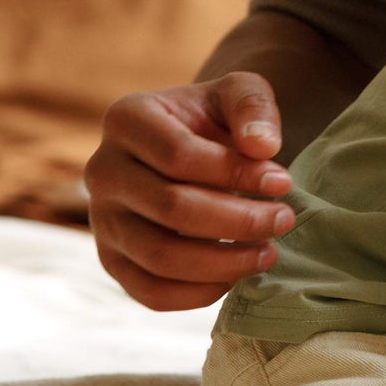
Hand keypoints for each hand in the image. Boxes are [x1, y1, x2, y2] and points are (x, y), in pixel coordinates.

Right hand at [85, 75, 297, 310]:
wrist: (191, 143)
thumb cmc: (215, 116)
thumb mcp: (238, 91)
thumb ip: (252, 107)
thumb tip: (263, 148)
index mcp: (127, 119)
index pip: (179, 155)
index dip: (236, 173)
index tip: (283, 183)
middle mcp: (103, 170)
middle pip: (172, 208)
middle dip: (238, 220)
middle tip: (284, 220)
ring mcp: (101, 219)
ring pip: (159, 256)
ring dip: (223, 262)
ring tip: (268, 252)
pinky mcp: (112, 259)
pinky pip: (148, 291)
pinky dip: (197, 294)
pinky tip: (236, 277)